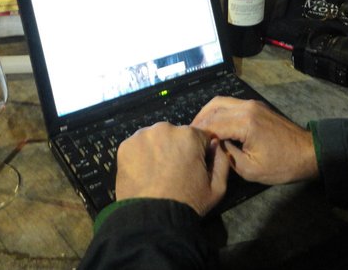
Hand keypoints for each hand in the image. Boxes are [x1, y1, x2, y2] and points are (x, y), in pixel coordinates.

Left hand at [115, 122, 229, 215]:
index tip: (193, 168)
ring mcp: (142, 135)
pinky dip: (140, 156)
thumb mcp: (217, 188)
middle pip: (175, 135)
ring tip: (156, 173)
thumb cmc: (188, 203)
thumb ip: (222, 160)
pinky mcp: (125, 146)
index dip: (199, 152)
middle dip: (176, 148)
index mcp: (189, 134)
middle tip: (173, 172)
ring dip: (157, 150)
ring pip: (155, 139)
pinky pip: (137, 146)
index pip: (199, 136)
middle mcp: (165, 128)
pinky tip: (143, 173)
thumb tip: (215, 143)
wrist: (152, 220)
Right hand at [192, 97, 318, 184]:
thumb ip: (227, 156)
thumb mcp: (250, 169)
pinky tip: (215, 126)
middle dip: (199, 120)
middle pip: (214, 107)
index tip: (188, 144)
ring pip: (222, 102)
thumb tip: (213, 145)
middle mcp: (247, 107)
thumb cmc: (281, 165)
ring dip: (208, 113)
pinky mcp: (257, 106)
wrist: (308, 153)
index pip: (212, 124)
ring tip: (199, 129)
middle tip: (189, 134)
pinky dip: (219, 112)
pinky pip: (231, 104)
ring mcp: (253, 104)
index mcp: (245, 122)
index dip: (198, 134)